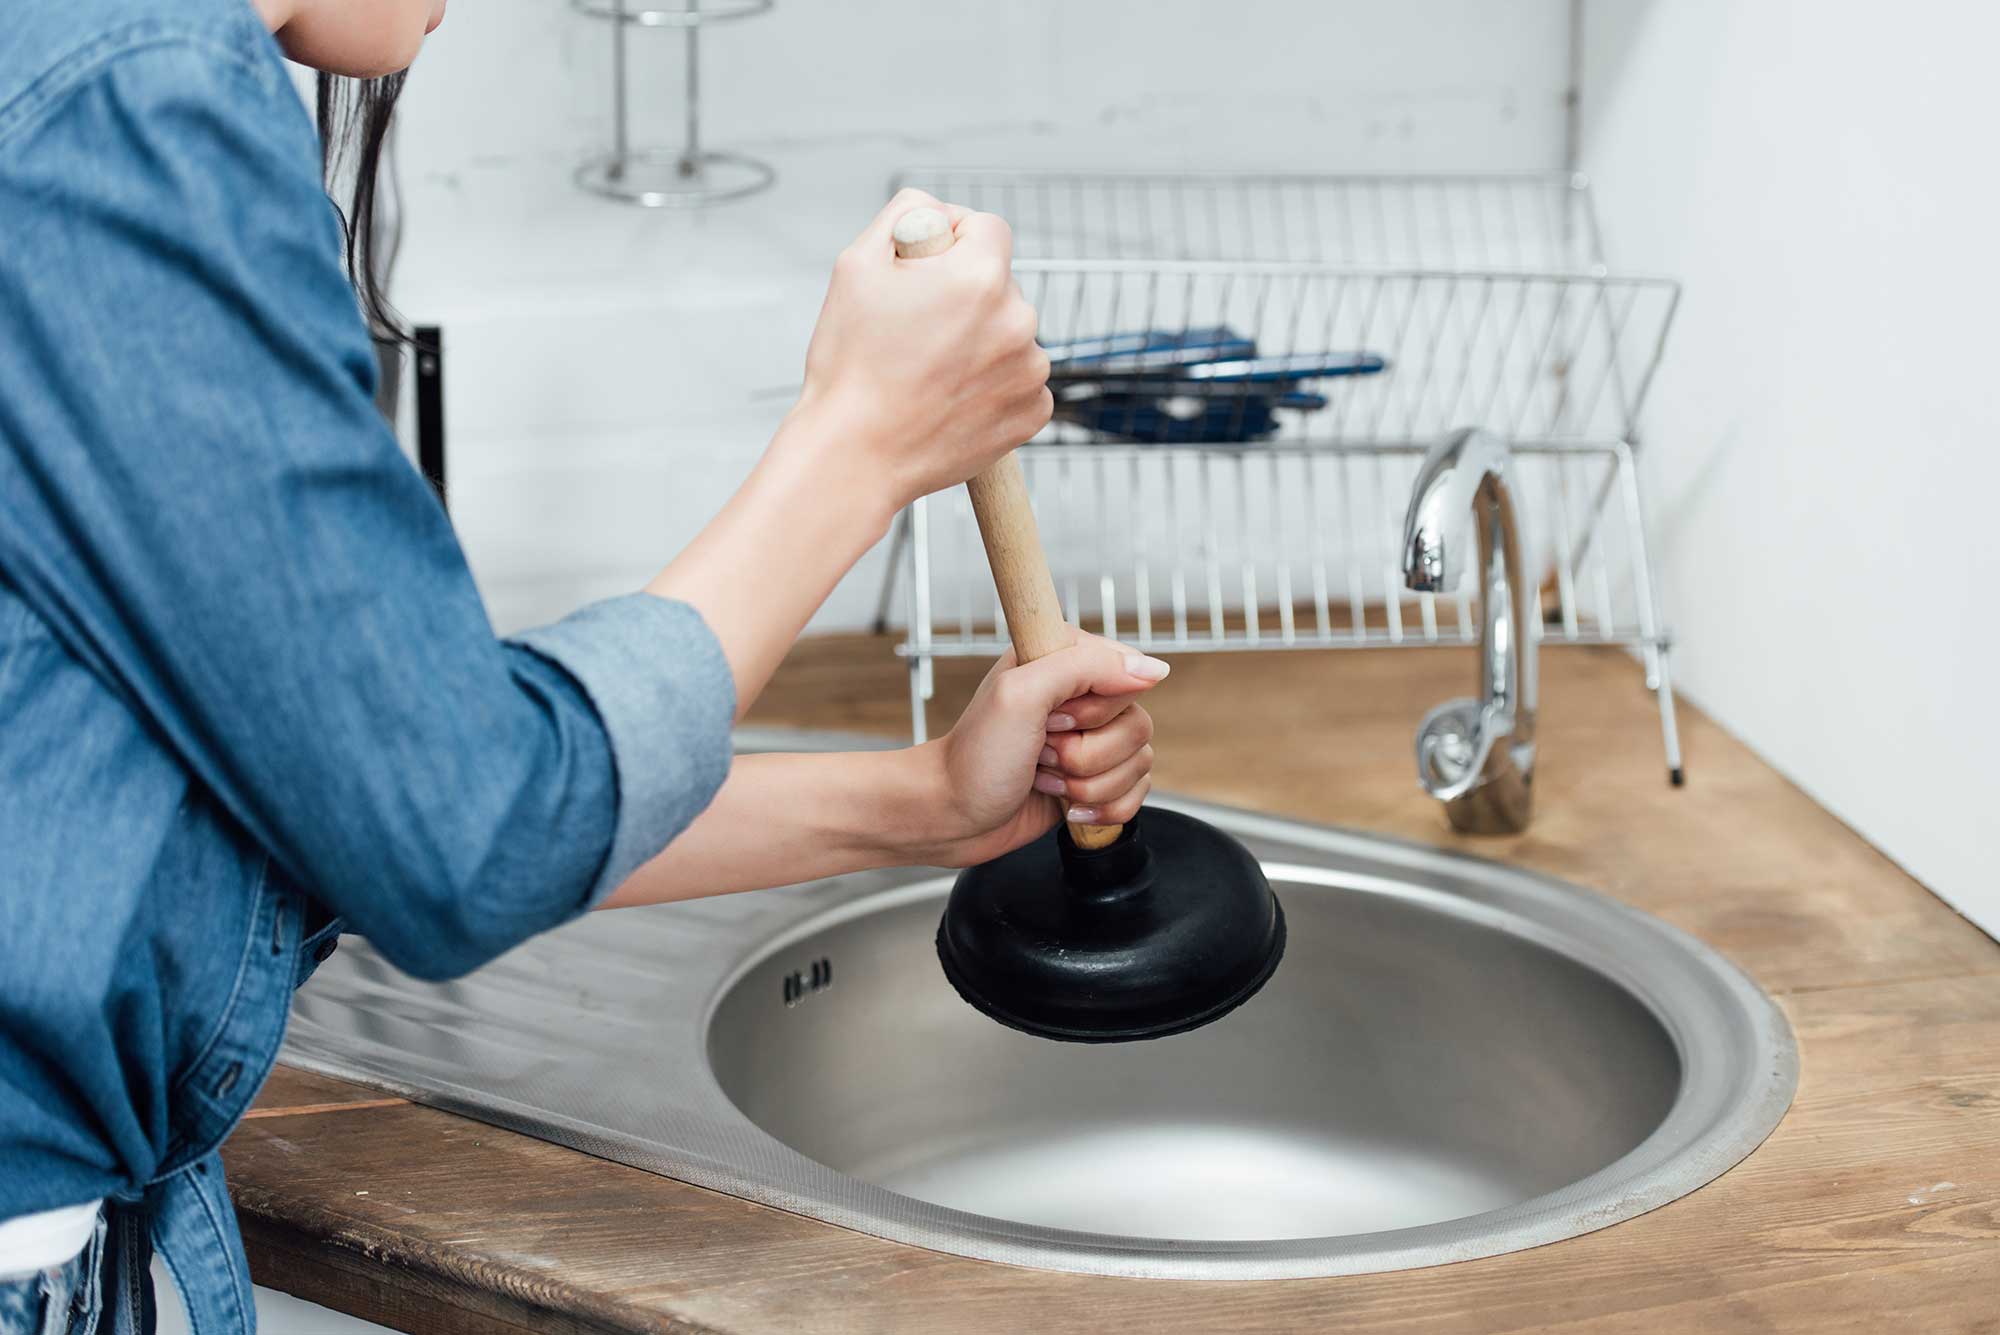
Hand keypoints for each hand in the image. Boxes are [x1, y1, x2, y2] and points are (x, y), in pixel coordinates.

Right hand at [786, 188, 1052, 508]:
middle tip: (913, 334)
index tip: (922, 273)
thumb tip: (938, 213)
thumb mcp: (857, 264)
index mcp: (981, 275)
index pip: (986, 227)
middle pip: (998, 283)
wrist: (855, 455)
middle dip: (963, 297)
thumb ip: (908, 214)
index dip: (950, 243)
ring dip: (979, 342)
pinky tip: (950, 399)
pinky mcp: (1031, 413)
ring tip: (928, 372)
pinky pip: (1019, 380)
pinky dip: (992, 386)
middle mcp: (1019, 319)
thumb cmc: (850, 365)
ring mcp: (1030, 371)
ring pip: (1008, 333)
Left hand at [912, 633, 1167, 867]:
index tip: (1051, 719)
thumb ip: (1087, 668)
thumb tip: (1154, 668)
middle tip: (1041, 751)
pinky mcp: (1095, 779)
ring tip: (1043, 777)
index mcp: (1065, 659)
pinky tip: (1064, 804)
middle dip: (1087, 754)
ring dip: (1088, 784)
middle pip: (1138, 726)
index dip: (1094, 710)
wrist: (950, 816)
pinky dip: (1102, 808)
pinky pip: (1135, 795)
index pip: (1127, 675)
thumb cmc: (975, 757)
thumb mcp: (1021, 694)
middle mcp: (1082, 696)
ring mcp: (1091, 740)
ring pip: (1140, 764)